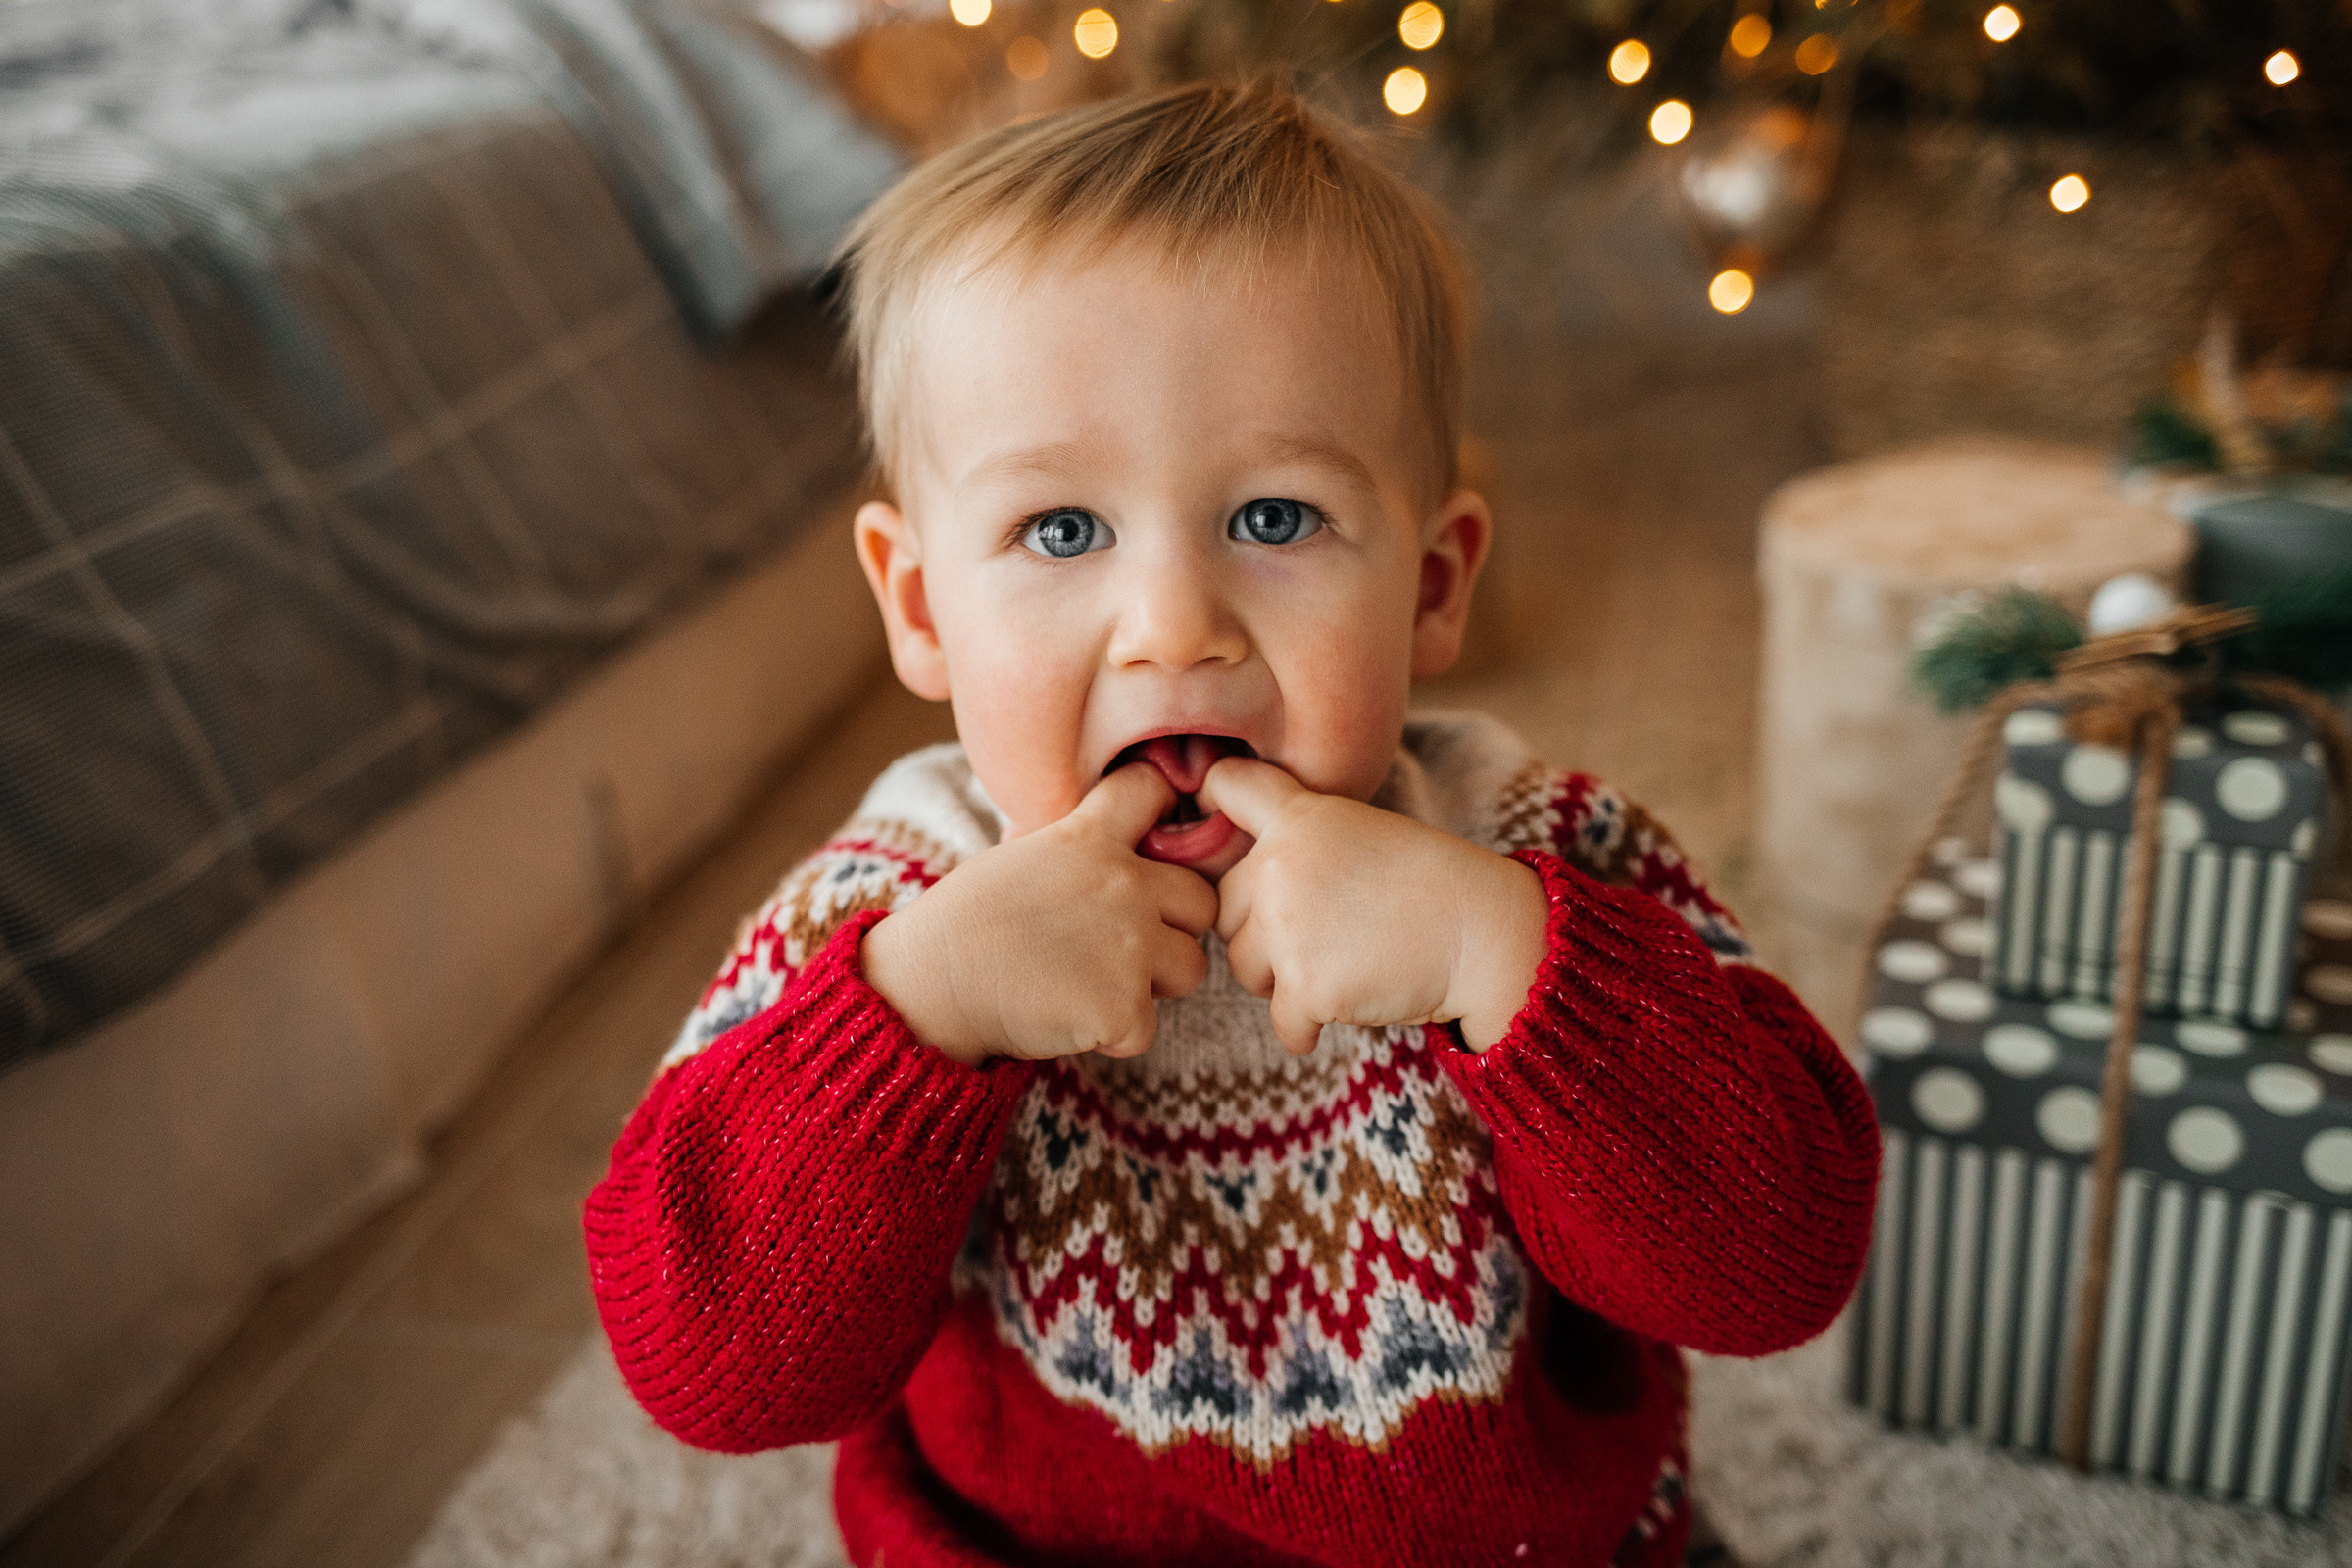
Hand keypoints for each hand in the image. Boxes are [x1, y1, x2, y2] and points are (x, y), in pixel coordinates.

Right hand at [860, 765, 1216, 1064]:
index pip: (1154, 791)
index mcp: (1090, 838)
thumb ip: (1079, 848)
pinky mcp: (1123, 1007)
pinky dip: (1114, 1035)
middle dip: (1173, 926)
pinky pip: (1148, 1026)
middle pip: (1201, 901)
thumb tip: (1115, 844)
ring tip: (1093, 984)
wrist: (929, 984)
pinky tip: (1069, 1019)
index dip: (1160, 812)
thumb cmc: (965, 923)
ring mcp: (1129, 946)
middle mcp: (1122, 883)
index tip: (1145, 841)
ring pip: (1191, 967)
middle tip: (1118, 947)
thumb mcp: (1021, 857)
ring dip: (1154, 983)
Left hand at [1197, 758, 1549, 1054]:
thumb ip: (1297, 844)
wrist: (1482, 934)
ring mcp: (1288, 928)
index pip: (1227, 783)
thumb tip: (1242, 886)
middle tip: (1324, 935)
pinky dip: (1305, 1028)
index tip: (1212, 815)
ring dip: (1283, 980)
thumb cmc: (1428, 887)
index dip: (1209, 799)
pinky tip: (1340, 1010)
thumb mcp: (1361, 832)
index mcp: (1299, 818)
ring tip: (1342, 965)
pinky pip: (1281, 1022)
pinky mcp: (1305, 986)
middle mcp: (1281, 866)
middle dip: (1261, 932)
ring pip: (1245, 969)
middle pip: (1225, 909)